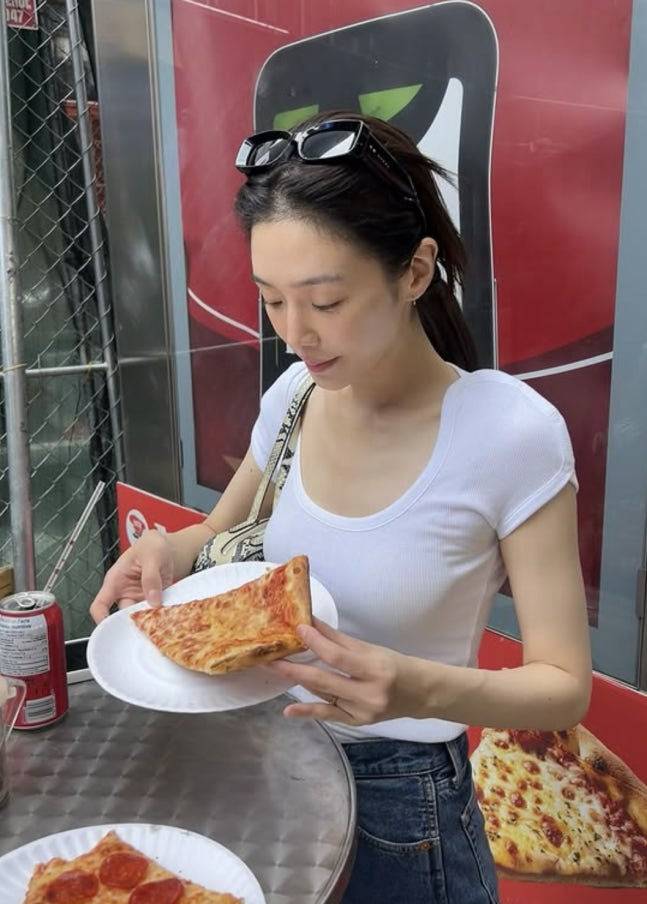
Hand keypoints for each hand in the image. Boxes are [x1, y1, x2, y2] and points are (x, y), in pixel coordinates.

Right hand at [89, 530, 173, 622]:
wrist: (164, 546)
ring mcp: (138, 599)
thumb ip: (151, 577)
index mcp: (115, 582)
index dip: (101, 620)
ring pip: (140, 618)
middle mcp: (124, 594)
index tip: (112, 631)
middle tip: (145, 628)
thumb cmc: (151, 546)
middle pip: (121, 617)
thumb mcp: (152, 556)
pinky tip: (169, 618)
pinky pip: (155, 613)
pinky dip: (161, 616)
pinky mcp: (152, 601)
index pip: (99, 605)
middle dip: (131, 625)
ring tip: (160, 623)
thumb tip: (153, 601)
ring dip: (149, 622)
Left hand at [268, 618, 432, 724]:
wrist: (420, 694)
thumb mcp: (371, 649)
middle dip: (294, 668)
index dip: (315, 643)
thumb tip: (311, 623)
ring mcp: (362, 712)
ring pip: (323, 696)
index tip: (297, 628)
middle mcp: (368, 694)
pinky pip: (328, 716)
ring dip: (297, 682)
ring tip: (275, 669)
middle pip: (324, 680)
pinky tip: (288, 710)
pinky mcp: (357, 723)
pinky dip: (308, 712)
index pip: (338, 656)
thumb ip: (338, 639)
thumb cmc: (395, 665)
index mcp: (375, 669)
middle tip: (270, 656)